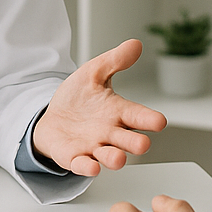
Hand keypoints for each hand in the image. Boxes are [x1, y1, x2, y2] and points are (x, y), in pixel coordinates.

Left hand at [32, 39, 166, 175]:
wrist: (52, 117)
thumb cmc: (78, 99)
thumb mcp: (93, 74)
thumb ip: (114, 61)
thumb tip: (135, 44)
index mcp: (118, 112)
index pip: (138, 115)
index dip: (149, 119)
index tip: (159, 122)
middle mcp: (111, 133)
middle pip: (128, 141)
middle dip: (135, 143)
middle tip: (142, 144)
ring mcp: (94, 148)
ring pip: (109, 157)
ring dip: (114, 159)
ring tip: (118, 158)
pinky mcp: (75, 158)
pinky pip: (83, 165)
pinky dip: (87, 168)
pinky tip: (92, 167)